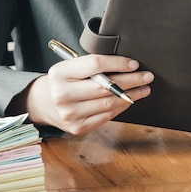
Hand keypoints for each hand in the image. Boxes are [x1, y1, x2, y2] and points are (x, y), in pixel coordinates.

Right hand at [25, 54, 153, 134]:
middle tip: (147, 76)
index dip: (118, 63)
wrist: (43, 104)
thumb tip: (127, 66)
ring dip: (131, 96)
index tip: (135, 64)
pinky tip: (130, 100)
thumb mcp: (71, 67)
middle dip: (131, 81)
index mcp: (60, 73)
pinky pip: (107, 116)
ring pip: (109, 103)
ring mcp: (70, 114)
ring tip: (144, 89)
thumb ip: (93, 66)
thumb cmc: (64, 81)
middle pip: (106, 87)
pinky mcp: (78, 128)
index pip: (95, 64)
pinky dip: (121, 107)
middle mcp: (62, 94)